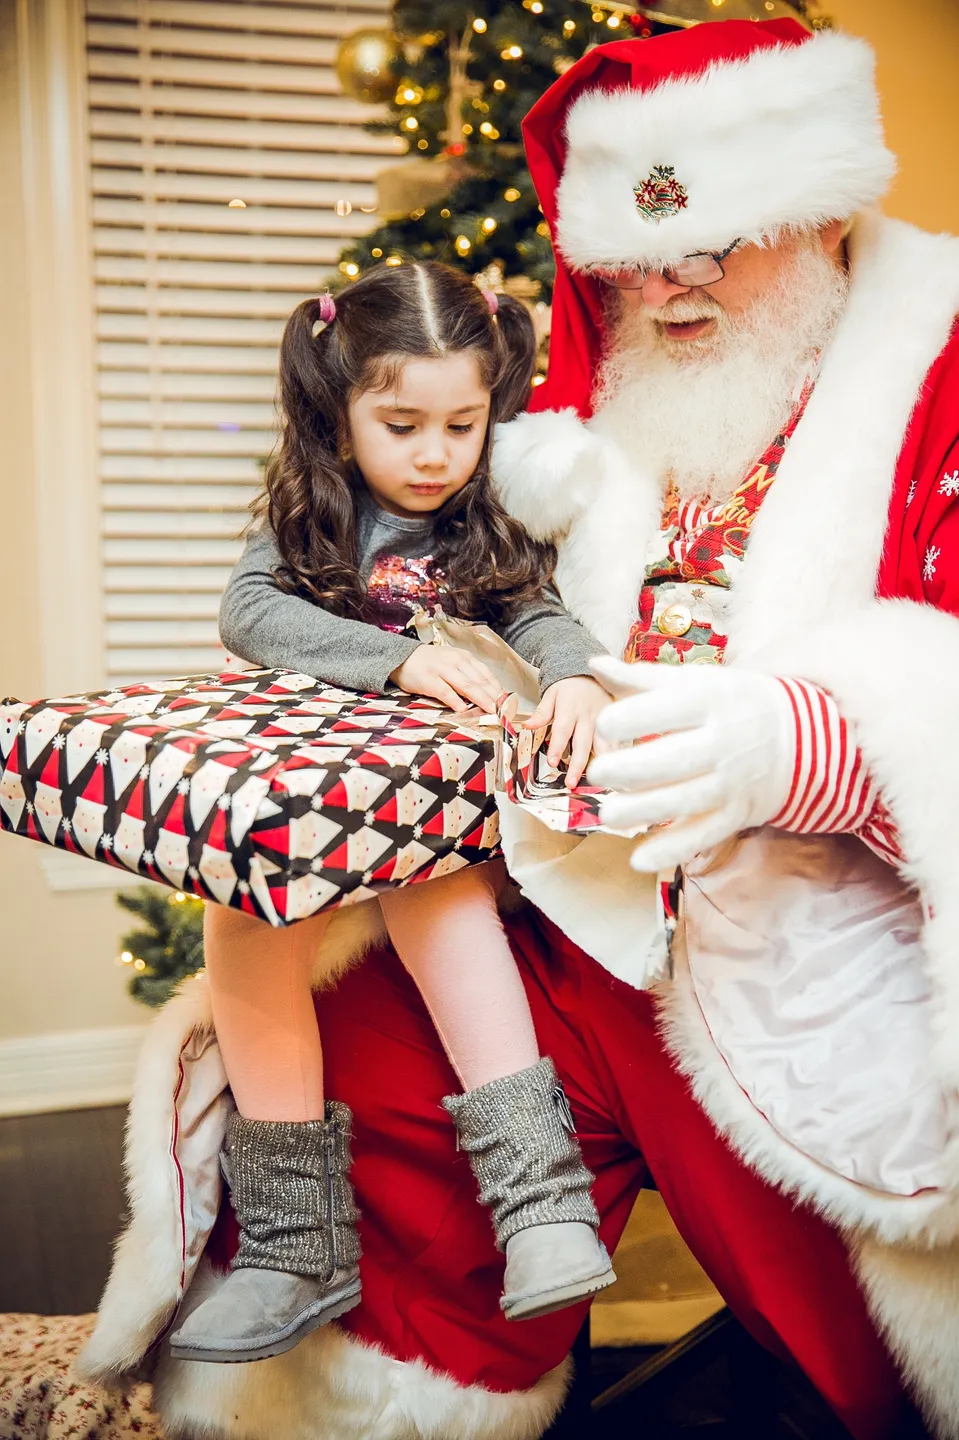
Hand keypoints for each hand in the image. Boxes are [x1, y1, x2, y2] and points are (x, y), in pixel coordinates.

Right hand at [390, 645, 501, 712]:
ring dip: (480, 699)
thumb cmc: (431, 663)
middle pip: (479, 681)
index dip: (498, 688)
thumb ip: (468, 676)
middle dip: (493, 696)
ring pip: (466, 685)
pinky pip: (445, 692)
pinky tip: (463, 709)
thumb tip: (488, 695)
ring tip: (490, 710)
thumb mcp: (452, 664)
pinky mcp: (429, 680)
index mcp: (464, 658)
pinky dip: (455, 701)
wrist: (403, 658)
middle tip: (504, 709)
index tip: (508, 702)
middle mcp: (456, 662)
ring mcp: (442, 670)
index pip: (486, 674)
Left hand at [524, 675, 610, 787]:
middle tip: (571, 782)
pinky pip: (616, 742)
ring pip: (603, 745)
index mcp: (570, 709)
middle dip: (578, 765)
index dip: (558, 747)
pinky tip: (614, 771)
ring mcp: (603, 721)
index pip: (563, 730)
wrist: (591, 674)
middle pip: (583, 743)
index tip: (553, 763)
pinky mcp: (614, 724)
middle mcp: (587, 717)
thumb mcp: (552, 694)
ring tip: (598, 781)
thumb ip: (541, 713)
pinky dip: (614, 757)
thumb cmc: (570, 687)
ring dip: (600, 764)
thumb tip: (527, 726)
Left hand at [587, 657, 794, 871]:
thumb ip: (642, 678)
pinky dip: (673, 850)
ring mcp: (731, 781)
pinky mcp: (735, 814)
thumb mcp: (696, 682)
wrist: (799, 738)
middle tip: (597, 772)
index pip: (669, 708)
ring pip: (686, 801)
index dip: (633, 717)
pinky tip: (639, 859)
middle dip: (634, 768)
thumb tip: (594, 664)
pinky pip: (703, 835)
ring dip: (645, 811)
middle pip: (676, 759)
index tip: (603, 725)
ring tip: (607, 814)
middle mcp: (723, 741)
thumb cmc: (732, 702)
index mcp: (711, 700)